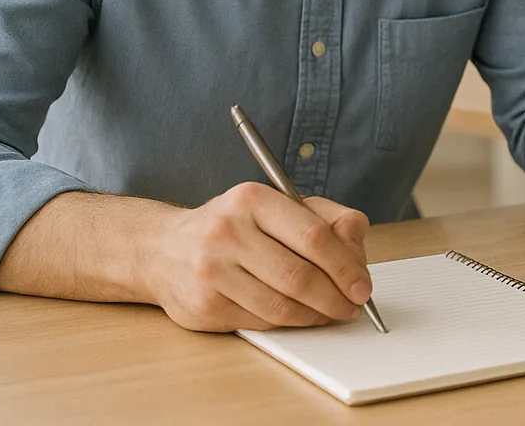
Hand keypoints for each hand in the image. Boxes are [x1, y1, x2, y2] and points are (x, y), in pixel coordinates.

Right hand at [146, 181, 372, 331]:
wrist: (161, 249)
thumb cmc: (233, 226)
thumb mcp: (276, 205)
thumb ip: (324, 217)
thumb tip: (357, 241)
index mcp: (252, 200)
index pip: (314, 236)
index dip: (346, 266)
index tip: (363, 285)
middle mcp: (227, 233)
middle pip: (299, 276)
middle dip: (336, 297)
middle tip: (354, 305)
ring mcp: (212, 272)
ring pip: (281, 306)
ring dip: (316, 315)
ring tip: (332, 313)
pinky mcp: (203, 307)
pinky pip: (261, 322)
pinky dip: (289, 323)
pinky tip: (299, 316)